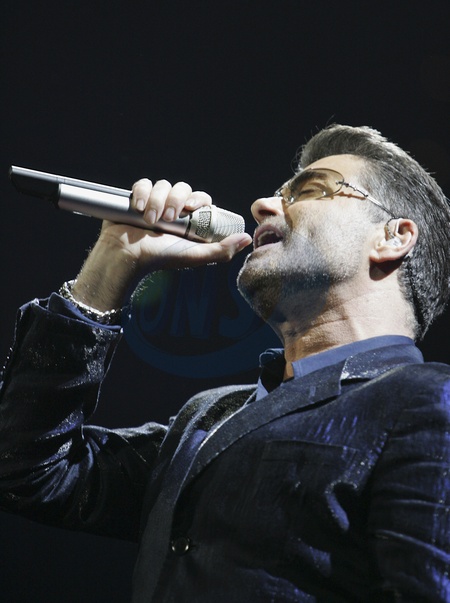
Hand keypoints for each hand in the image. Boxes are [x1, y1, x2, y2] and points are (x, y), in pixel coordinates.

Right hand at [71, 178, 251, 310]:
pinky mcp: (136, 198)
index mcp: (189, 220)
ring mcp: (154, 203)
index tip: (191, 209)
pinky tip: (138, 208)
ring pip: (162, 184)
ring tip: (150, 221)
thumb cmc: (161, 259)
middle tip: (169, 218)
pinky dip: (141, 192)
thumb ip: (222, 250)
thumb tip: (247, 238)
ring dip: (157, 200)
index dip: (197, 199)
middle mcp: (173, 209)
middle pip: (182, 187)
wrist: (127, 257)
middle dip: (176, 199)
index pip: (201, 198)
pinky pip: (143, 183)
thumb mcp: (195, 256)